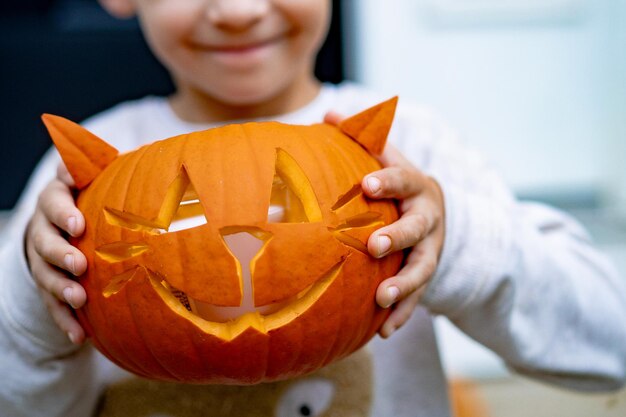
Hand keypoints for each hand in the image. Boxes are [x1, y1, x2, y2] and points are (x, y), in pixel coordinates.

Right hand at [25, 163, 87, 343]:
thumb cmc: (96, 196)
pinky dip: (64, 320)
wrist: (72, 223)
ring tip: (80, 300)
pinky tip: (79, 336)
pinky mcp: (49, 284)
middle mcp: (44, 228)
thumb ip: (104, 167)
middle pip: (44, 241)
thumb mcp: (99, 177)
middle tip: (80, 265)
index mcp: (57, 198)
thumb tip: (131, 151)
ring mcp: (43, 258)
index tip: (78, 223)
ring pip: (44, 275)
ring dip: (60, 288)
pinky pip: (52, 304)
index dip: (63, 212)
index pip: (53, 201)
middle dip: (60, 254)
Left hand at [363, 145, 444, 336]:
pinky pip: (418, 299)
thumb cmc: (399, 185)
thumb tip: (327, 113)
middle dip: (398, 237)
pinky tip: (383, 332)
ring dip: (404, 285)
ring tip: (381, 299)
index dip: (388, 180)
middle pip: (418, 228)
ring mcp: (431, 250)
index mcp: (417, 186)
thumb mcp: (387, 158)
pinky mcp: (427, 275)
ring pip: (423, 268)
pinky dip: (403, 315)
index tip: (366, 183)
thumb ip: (361, 137)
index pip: (405, 178)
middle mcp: (428, 219)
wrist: (435, 213)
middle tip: (374, 246)